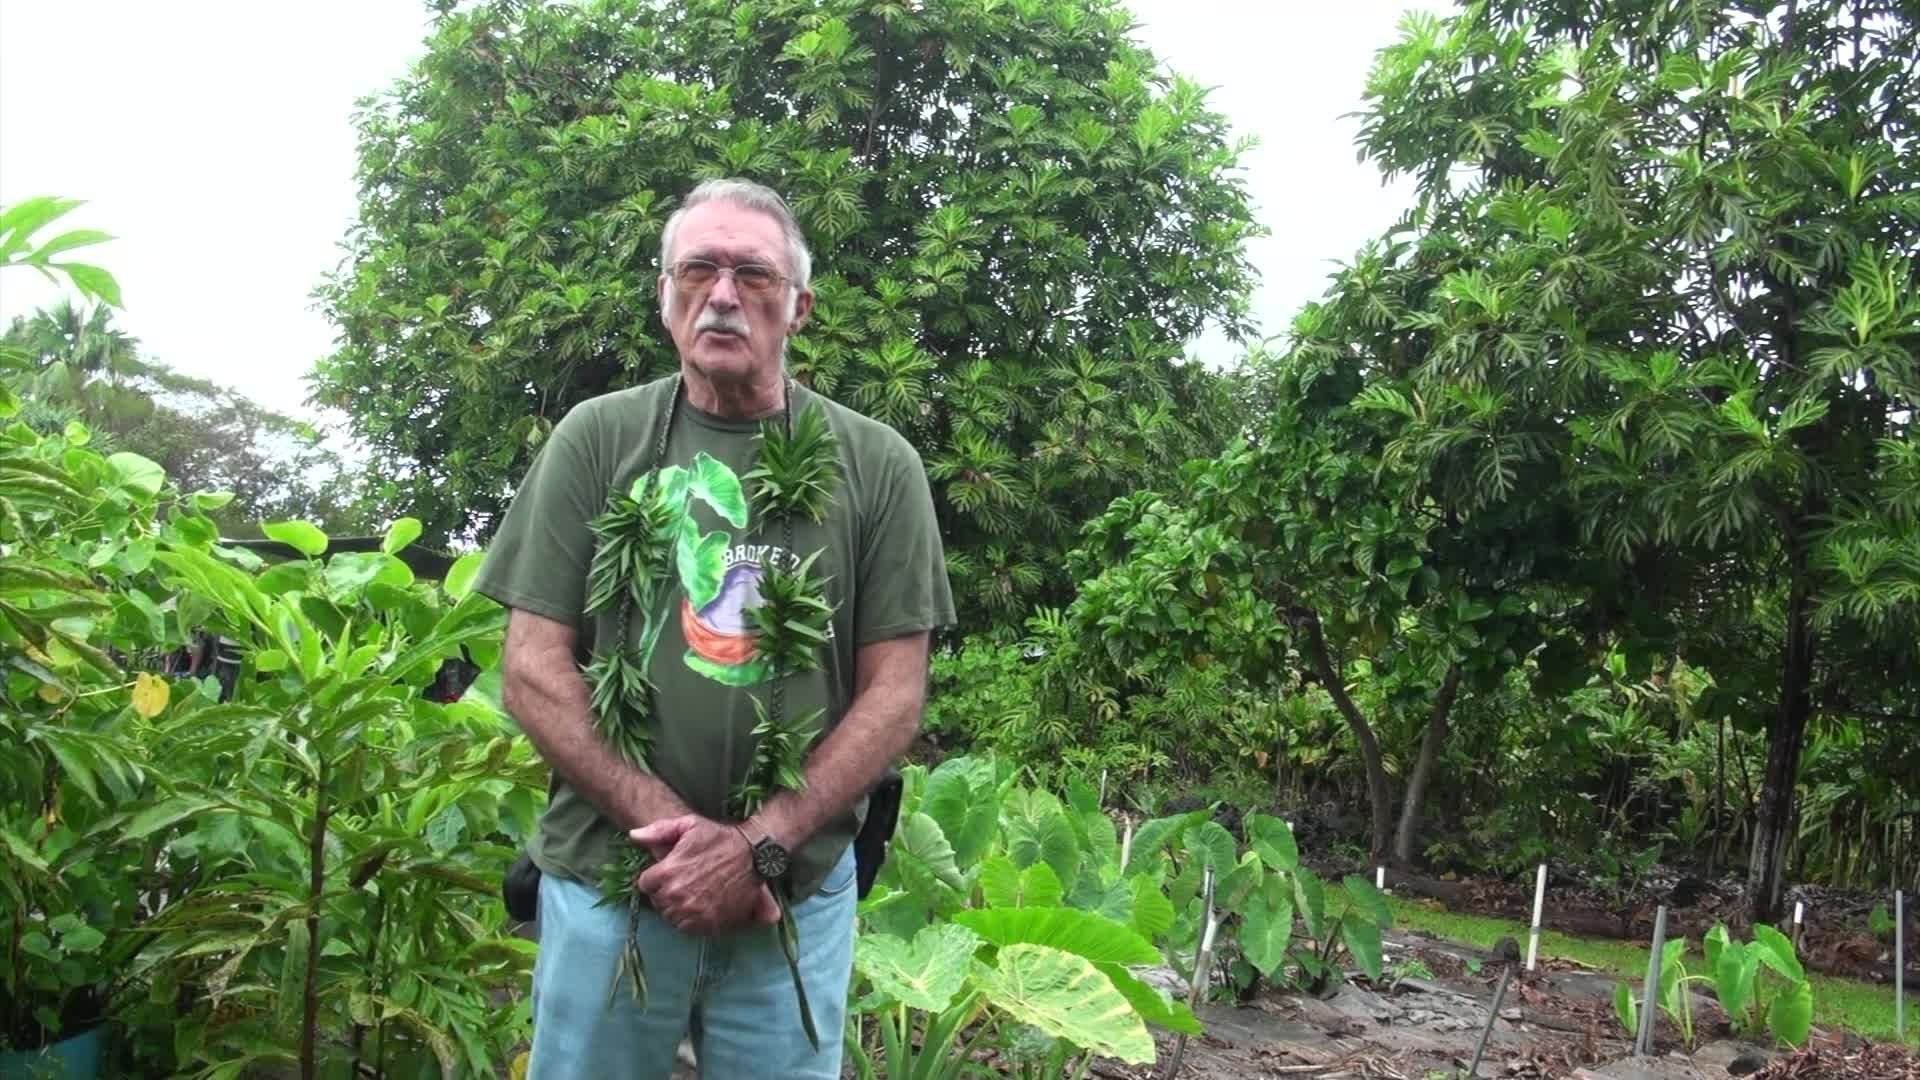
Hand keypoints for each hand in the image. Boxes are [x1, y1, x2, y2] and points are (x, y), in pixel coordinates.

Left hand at [629, 816, 779, 934]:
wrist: (753, 854)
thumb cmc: (720, 838)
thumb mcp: (689, 824)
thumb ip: (658, 830)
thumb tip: (634, 835)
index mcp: (666, 872)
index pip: (645, 885)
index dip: (655, 879)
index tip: (668, 874)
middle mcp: (676, 895)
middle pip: (658, 903)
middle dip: (666, 893)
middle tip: (682, 883)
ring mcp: (693, 912)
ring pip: (671, 918)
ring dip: (678, 909)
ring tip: (692, 895)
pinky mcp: (710, 924)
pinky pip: (689, 929)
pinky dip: (692, 920)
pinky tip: (701, 906)